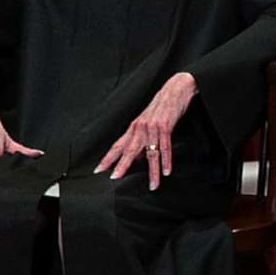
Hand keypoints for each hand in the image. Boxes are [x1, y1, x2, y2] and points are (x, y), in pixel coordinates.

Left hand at [96, 72, 198, 189]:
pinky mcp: (165, 126)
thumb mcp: (148, 122)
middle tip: (115, 178)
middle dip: (122, 166)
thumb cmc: (163, 106)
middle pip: (129, 150)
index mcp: (134, 127)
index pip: (118, 145)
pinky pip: (165, 147)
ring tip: (152, 185)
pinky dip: (166, 161)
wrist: (176, 89)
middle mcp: (140, 128)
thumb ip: (141, 138)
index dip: (108, 158)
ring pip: (151, 154)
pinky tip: (166, 171)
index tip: (99, 170)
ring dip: (152, 172)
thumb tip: (138, 157)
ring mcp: (153, 127)